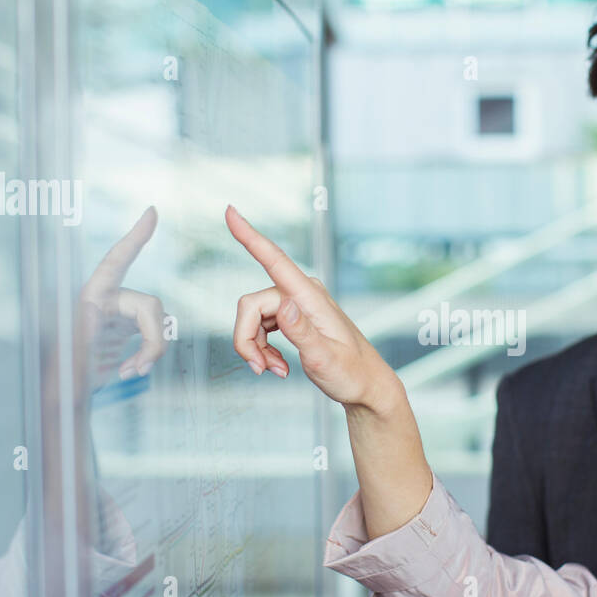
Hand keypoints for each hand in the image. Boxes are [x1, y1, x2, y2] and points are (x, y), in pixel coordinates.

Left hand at [76, 206, 168, 391]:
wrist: (61, 405)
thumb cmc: (59, 382)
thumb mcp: (70, 359)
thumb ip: (84, 337)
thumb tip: (98, 318)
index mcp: (89, 298)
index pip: (115, 262)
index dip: (134, 238)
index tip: (151, 212)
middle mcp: (105, 302)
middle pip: (150, 305)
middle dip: (153, 337)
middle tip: (140, 368)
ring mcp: (117, 318)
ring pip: (156, 321)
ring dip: (152, 349)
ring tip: (130, 372)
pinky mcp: (125, 335)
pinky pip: (153, 336)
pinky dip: (149, 355)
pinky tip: (130, 371)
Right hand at [225, 205, 399, 410]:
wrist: (366, 385)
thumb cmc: (351, 374)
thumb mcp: (325, 358)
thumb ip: (302, 332)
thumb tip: (283, 306)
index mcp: (310, 297)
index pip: (274, 260)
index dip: (249, 236)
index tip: (230, 211)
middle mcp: (301, 293)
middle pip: (249, 305)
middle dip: (246, 339)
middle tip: (260, 370)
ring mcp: (296, 304)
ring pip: (252, 319)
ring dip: (255, 348)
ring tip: (274, 371)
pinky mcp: (293, 316)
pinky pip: (261, 326)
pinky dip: (263, 348)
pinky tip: (278, 366)